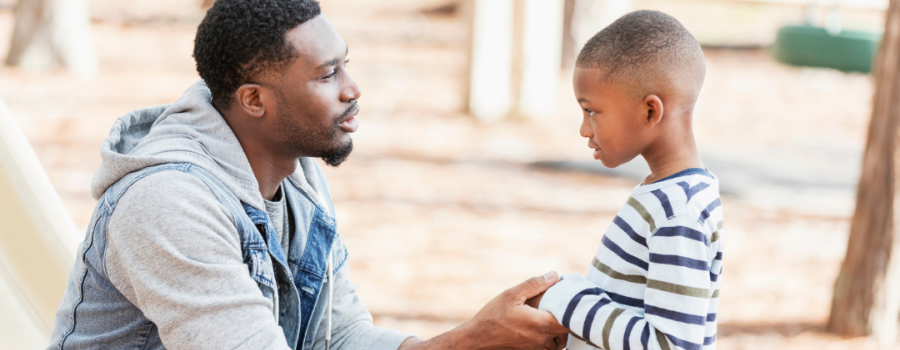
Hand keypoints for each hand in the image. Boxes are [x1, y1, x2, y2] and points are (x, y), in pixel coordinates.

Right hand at [399, 272, 569, 349]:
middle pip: (568, 331)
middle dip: (570, 318)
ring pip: (560, 339)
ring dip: (561, 328)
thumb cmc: (492, 315)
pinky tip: (544, 324)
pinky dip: (552, 335)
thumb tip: (555, 275)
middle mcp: (542, 339)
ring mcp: (537, 348)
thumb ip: (535, 285)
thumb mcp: (512, 294)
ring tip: (556, 313)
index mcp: (539, 324)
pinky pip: (550, 345)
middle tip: (568, 303)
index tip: (579, 298)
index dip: (577, 310)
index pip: (570, 320)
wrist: (477, 339)